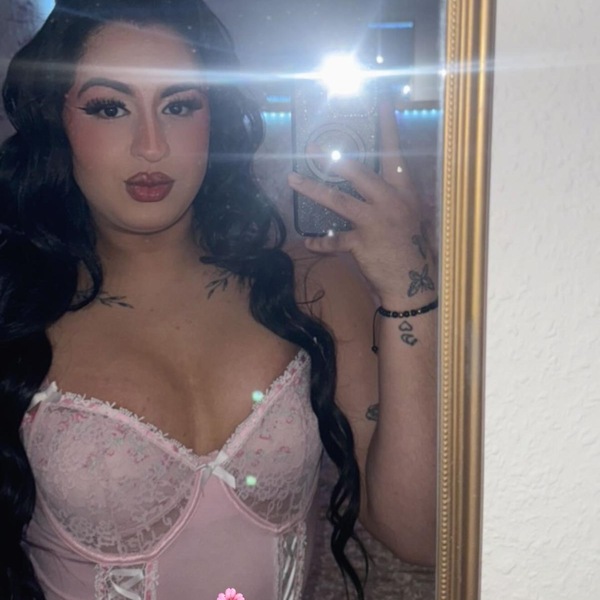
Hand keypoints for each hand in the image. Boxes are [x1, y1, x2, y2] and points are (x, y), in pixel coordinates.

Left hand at [287, 100, 433, 303]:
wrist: (414, 283)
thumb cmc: (414, 249)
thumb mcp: (413, 218)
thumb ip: (398, 199)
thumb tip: (385, 186)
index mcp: (404, 192)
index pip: (395, 153)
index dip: (388, 127)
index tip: (381, 102)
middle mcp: (390, 201)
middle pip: (359, 172)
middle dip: (333, 159)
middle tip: (311, 147)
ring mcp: (375, 222)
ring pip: (339, 200)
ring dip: (313, 189)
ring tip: (293, 179)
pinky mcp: (361, 243)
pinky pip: (334, 241)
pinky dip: (320, 242)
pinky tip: (308, 241)